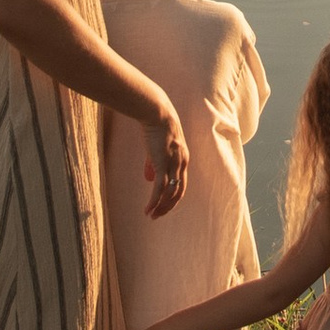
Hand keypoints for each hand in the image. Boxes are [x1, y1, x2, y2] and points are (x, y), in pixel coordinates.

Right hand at [143, 98, 189, 220]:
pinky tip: (147, 209)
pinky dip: (154, 201)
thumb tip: (149, 179)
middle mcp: (181, 164)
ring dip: (161, 207)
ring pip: (169, 193)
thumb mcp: (157, 147)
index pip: (181, 183)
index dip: (172, 196)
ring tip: (152, 215)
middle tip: (158, 215)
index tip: (162, 204)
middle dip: (168, 206)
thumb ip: (154, 163)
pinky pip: (159, 189)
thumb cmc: (155, 126)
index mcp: (182, 159)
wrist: (156, 113)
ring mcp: (173, 165)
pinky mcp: (162, 164)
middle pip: (178, 192)